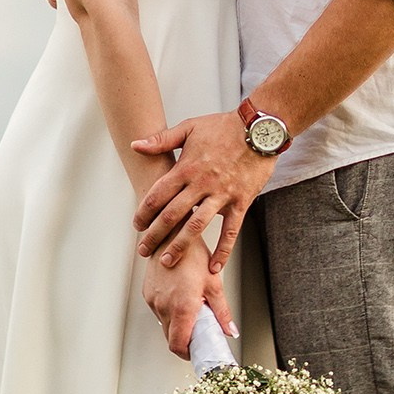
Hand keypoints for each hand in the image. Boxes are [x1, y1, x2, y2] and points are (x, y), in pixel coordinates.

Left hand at [131, 108, 268, 271]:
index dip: (144, 212)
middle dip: (154, 235)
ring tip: (167, 261)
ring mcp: (221, 195)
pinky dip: (223, 250)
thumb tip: (135, 144)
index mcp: (186, 168)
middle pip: (172, 215)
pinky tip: (214, 266)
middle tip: (143, 249)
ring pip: (197, 227)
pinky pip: (231, 231)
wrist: (259, 128)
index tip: (137, 225)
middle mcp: (201, 184)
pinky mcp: (240, 202)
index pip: (158, 195)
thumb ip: (161, 140)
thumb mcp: (189, 128)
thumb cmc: (223, 127)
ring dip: (180, 246)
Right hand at [142, 241, 233, 359]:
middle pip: (170, 338)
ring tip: (190, 309)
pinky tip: (179, 297)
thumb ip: (222, 311)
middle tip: (198, 333)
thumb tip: (230, 330)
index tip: (196, 352)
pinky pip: (157, 311)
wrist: (172, 233)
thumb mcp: (214, 283)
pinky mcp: (147, 293)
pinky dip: (168, 312)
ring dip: (176, 325)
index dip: (187, 354)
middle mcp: (164, 306)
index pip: (178, 345)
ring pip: (164, 324)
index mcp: (182, 307)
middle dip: (184, 340)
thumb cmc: (192, 255)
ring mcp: (153, 300)